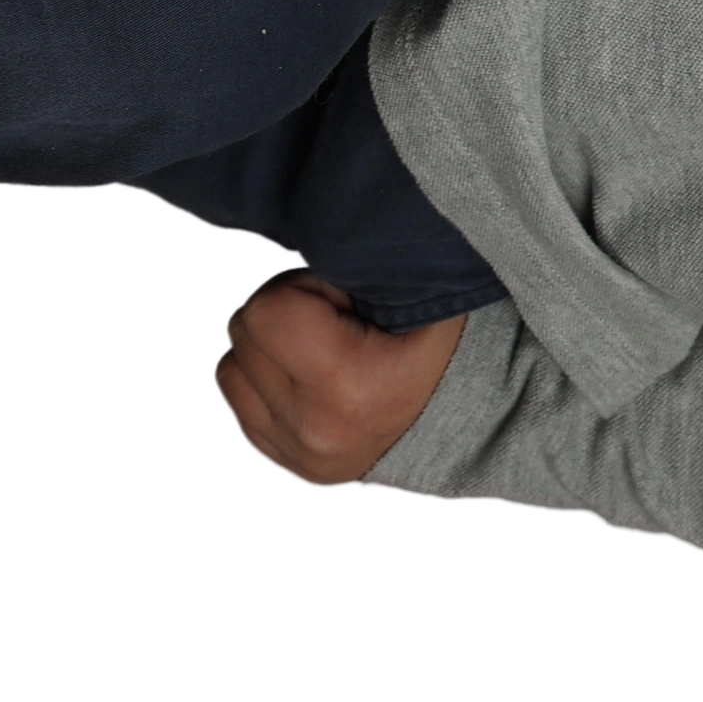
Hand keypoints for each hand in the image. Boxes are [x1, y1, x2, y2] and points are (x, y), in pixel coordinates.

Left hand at [211, 270, 468, 487]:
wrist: (473, 434)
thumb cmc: (449, 358)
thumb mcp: (432, 305)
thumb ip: (379, 270)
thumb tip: (330, 237)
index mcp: (348, 385)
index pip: (265, 311)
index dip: (302, 290)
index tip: (342, 301)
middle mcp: (312, 427)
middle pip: (242, 335)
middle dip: (284, 315)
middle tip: (333, 322)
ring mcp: (293, 453)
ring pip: (230, 371)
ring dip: (267, 351)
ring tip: (319, 351)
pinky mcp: (284, 464)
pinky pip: (238, 407)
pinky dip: (265, 385)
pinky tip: (309, 380)